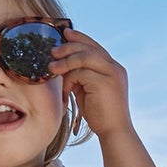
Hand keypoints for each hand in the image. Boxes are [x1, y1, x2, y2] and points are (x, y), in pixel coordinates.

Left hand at [51, 30, 161, 166]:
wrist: (113, 132)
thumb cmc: (99, 114)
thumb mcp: (88, 89)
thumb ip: (81, 75)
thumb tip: (64, 64)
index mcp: (113, 68)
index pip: (95, 46)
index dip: (80, 38)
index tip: (65, 34)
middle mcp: (115, 68)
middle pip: (89, 47)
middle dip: (69, 47)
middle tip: (53, 51)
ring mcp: (112, 74)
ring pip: (84, 57)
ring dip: (66, 61)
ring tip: (52, 68)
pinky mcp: (105, 83)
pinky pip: (81, 72)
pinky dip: (69, 79)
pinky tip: (65, 89)